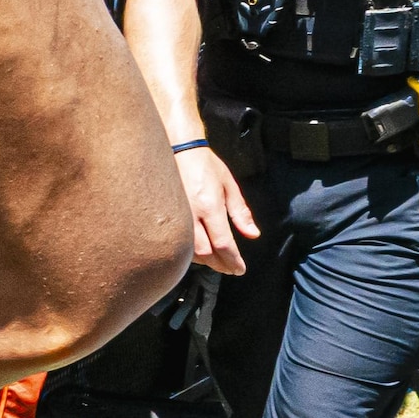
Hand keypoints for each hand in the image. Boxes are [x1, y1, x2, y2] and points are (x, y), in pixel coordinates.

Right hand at [177, 142, 259, 274]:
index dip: (233, 260)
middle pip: (206, 252)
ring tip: (216, 261)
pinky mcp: (166, 216)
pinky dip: (190, 252)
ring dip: (205, 260)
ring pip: (189, 250)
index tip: (240, 269)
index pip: (223, 243)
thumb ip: (241, 212)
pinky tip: (198, 252)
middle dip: (220, 264)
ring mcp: (176, 216)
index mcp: (210, 206)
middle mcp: (192, 214)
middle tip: (230, 268)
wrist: (178, 149)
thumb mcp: (229, 185)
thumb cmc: (206, 165)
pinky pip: (177, 242)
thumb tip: (253, 234)